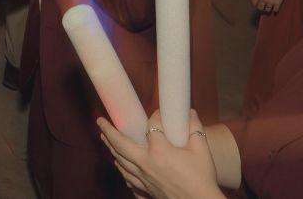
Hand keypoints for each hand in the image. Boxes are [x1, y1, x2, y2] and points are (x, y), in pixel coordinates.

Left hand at [98, 111, 222, 198]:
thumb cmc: (202, 178)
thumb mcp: (201, 150)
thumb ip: (194, 128)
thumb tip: (190, 112)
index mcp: (159, 151)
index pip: (151, 126)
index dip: (155, 116)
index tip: (159, 113)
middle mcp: (146, 164)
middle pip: (121, 145)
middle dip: (109, 131)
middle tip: (100, 121)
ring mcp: (144, 179)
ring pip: (121, 162)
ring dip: (111, 148)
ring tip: (104, 138)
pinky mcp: (146, 190)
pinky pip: (128, 178)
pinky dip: (121, 169)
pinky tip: (119, 165)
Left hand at [251, 0, 288, 14]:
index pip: (254, 2)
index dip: (255, 3)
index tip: (257, 4)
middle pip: (260, 7)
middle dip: (261, 7)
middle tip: (264, 7)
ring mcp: (270, 1)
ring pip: (267, 9)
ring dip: (268, 9)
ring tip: (270, 8)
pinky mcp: (277, 3)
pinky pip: (275, 10)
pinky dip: (275, 9)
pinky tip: (275, 8)